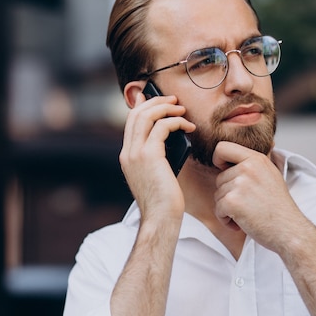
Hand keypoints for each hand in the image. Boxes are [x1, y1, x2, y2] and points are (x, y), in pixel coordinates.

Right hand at [120, 91, 195, 220]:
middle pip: (137, 113)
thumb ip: (157, 156)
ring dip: (166, 108)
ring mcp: (136, 153)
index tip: (153, 97)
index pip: (131, 122)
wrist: (161, 218)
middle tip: (174, 100)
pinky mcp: (149, 155)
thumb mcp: (156, 174)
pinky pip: (162, 127)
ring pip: (146, 116)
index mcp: (127, 156)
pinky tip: (188, 127)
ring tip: (181, 109)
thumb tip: (170, 137)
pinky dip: (176, 121)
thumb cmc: (164, 201)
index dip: (142, 106)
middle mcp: (127, 152)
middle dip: (156, 102)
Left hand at [212, 141, 307, 252]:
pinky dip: (226, 220)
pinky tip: (242, 223)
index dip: (218, 159)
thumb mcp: (270, 176)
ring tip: (249, 214)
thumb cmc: (280, 208)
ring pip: (218, 195)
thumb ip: (252, 165)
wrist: (290, 231)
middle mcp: (247, 168)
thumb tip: (231, 160)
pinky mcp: (232, 201)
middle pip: (219, 178)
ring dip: (228, 209)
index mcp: (257, 159)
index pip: (222, 148)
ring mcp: (239, 184)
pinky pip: (218, 210)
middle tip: (248, 204)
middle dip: (229, 194)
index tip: (224, 171)